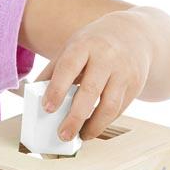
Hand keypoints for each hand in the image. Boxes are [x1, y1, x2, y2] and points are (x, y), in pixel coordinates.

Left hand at [33, 10, 152, 142]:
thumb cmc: (94, 44)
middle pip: (90, 91)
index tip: (47, 108)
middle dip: (75, 117)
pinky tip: (93, 127)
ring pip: (110, 105)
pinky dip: (105, 122)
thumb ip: (54, 70)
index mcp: (85, 45)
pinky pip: (120, 108)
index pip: (69, 67)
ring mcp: (124, 71)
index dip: (57, 89)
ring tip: (80, 136)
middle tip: (63, 135)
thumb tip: (34, 95)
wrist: (133, 33)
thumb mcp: (72, 48)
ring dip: (94, 126)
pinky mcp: (135, 84)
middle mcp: (107, 57)